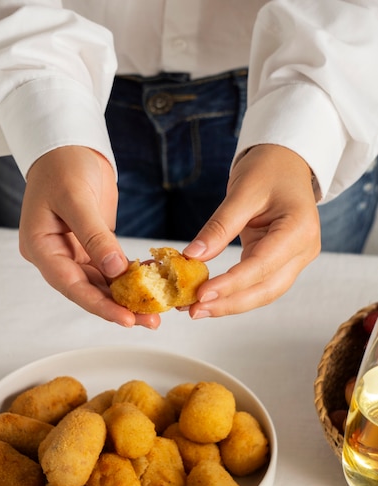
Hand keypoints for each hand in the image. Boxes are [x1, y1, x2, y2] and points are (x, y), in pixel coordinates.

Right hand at [18, 146, 160, 327]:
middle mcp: (54, 256)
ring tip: (154, 312)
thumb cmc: (64, 165)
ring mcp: (72, 253)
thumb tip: (116, 271)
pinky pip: (108, 270)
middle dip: (118, 308)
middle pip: (86, 291)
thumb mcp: (77, 197)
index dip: (99, 305)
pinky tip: (151, 287)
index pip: (71, 284)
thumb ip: (95, 236)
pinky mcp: (90, 247)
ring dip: (126, 298)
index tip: (126, 319)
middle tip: (150, 321)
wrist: (68, 146)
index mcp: (40, 246)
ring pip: (99, 285)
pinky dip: (128, 279)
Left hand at [183, 144, 320, 317]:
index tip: (201, 294)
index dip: (231, 284)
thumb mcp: (242, 191)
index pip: (262, 265)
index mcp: (299, 229)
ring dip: (230, 304)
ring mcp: (296, 259)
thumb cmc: (268, 169)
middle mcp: (304, 250)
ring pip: (264, 293)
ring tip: (196, 309)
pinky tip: (210, 298)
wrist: (287, 163)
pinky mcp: (282, 263)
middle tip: (194, 311)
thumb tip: (193, 256)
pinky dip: (235, 293)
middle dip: (229, 303)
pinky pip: (259, 284)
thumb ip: (219, 226)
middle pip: (266, 289)